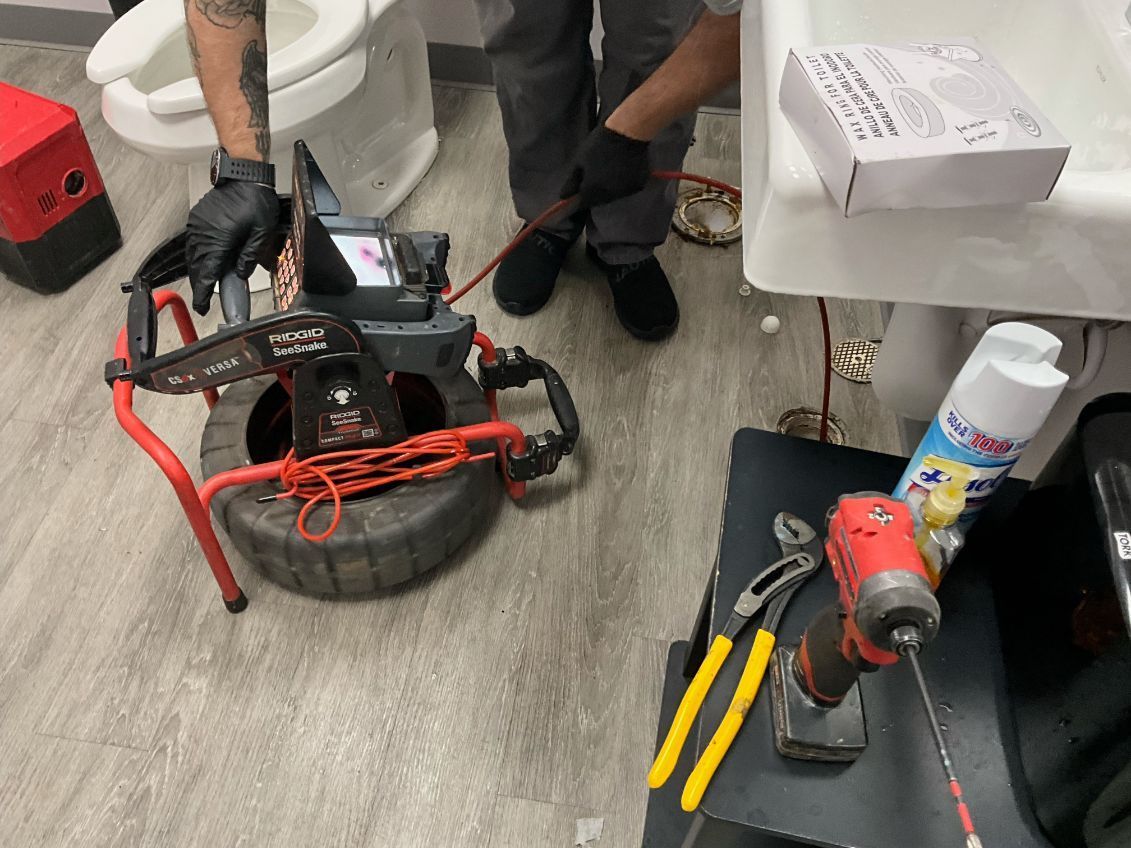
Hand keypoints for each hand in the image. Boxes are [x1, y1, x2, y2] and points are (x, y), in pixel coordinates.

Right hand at [185, 181, 279, 315]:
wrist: (243, 175)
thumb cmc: (255, 199)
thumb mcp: (261, 232)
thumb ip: (250, 255)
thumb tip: (241, 274)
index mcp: (219, 239)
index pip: (207, 274)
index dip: (203, 294)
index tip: (202, 307)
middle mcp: (203, 233)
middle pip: (196, 268)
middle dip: (200, 286)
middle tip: (205, 300)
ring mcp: (197, 225)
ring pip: (191, 256)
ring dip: (197, 272)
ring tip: (206, 285)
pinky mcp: (197, 219)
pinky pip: (193, 243)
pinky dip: (197, 257)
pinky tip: (205, 263)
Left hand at [560, 125, 651, 208]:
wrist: (626, 132)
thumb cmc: (599, 144)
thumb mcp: (580, 160)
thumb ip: (572, 181)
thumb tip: (563, 197)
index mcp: (594, 189)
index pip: (584, 203)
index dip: (580, 199)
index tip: (580, 191)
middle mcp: (610, 195)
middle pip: (600, 201)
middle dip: (594, 194)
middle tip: (594, 180)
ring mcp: (625, 191)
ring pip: (614, 196)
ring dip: (609, 191)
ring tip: (608, 175)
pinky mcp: (638, 186)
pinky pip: (627, 190)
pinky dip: (622, 186)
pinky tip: (621, 172)